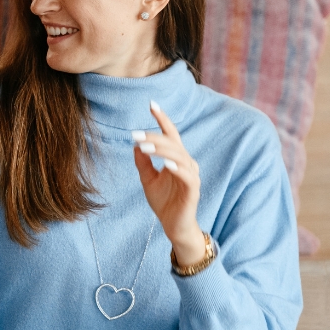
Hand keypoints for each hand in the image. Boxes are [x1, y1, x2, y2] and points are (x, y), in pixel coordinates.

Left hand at [132, 101, 205, 266]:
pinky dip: (177, 168)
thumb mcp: (148, 180)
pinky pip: (187, 176)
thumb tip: (136, 144)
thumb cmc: (164, 202)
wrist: (173, 226)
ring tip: (145, 147)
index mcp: (176, 158)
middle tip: (136, 134)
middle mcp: (186, 163)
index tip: (152, 104)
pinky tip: (166, 164)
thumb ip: (143, 163)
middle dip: (155, 137)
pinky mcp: (193, 190)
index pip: (171, 135)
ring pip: (179, 156)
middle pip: (173, 143)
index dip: (162, 119)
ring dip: (162, 150)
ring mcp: (191, 176)